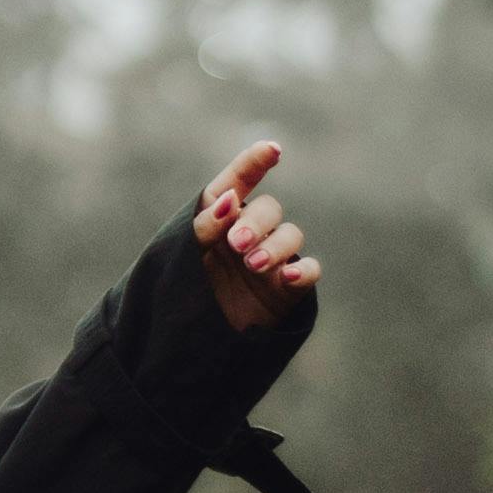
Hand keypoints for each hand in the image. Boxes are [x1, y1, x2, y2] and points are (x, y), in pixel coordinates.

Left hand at [196, 139, 318, 335]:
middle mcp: (249, 232)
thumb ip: (201, 227)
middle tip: (236, 245)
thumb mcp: (183, 257)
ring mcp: (272, 259)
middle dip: (254, 223)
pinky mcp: (288, 288)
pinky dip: (302, 270)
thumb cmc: (184, 292)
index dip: (254, 163)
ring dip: (274, 246)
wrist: (190, 342)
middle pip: (267, 209)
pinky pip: (309, 269)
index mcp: (220, 219)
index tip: (272, 151)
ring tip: (252, 265)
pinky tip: (286, 276)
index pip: (237, 182)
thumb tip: (228, 200)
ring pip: (291, 235)